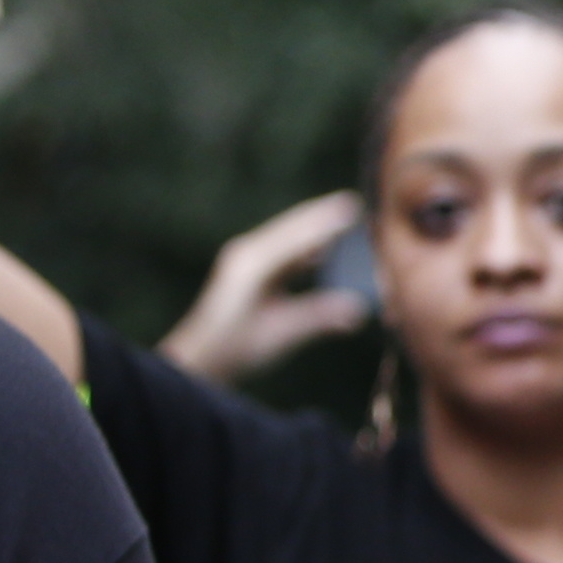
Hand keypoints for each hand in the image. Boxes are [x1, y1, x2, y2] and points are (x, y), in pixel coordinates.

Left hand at [161, 192, 376, 385]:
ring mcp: (248, 258)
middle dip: (324, 215)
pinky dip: (308, 244)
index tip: (353, 207)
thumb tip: (359, 308)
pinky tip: (327, 247)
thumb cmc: (236, 348)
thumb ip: (320, 317)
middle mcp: (249, 253)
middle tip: (356, 203)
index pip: (297, 236)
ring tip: (348, 218)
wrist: (202, 359)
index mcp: (252, 264)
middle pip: (293, 226)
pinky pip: (286, 247)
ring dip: (317, 228)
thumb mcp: (281, 334)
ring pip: (290, 235)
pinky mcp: (253, 268)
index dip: (326, 222)